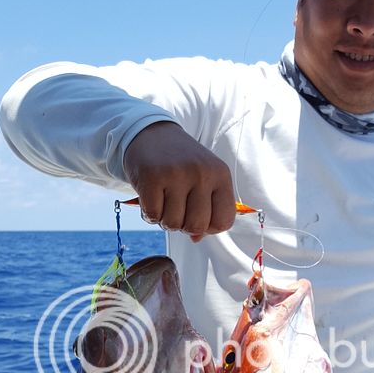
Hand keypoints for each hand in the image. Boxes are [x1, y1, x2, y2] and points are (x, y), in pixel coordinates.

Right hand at [123, 121, 235, 239]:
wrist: (151, 134)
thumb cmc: (181, 164)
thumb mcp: (203, 181)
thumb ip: (207, 211)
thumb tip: (196, 238)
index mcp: (221, 174)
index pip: (224, 221)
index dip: (210, 227)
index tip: (198, 217)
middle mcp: (201, 173)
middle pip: (197, 226)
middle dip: (184, 226)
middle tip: (177, 210)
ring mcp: (176, 174)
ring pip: (173, 224)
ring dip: (165, 220)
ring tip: (164, 201)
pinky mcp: (151, 177)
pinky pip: (152, 216)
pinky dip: (149, 214)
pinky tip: (150, 199)